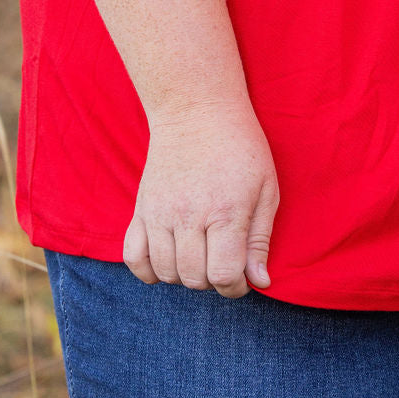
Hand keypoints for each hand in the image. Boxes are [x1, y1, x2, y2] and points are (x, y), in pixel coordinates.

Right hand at [123, 98, 280, 298]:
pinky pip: (133, 258)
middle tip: (222, 260)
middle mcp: (188, 215)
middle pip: (193, 278)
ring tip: (200, 255)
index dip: (235, 287)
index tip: (241, 277)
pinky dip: (148, 270)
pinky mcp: (140, 209)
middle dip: (212, 281)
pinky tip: (168, 259)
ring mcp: (159, 213)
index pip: (223, 275)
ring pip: (166, 272)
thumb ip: (260, 239)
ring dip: (184, 275)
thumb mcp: (266, 188)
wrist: (197, 110)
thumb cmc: (240, 148)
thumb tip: (260, 282)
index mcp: (225, 210)